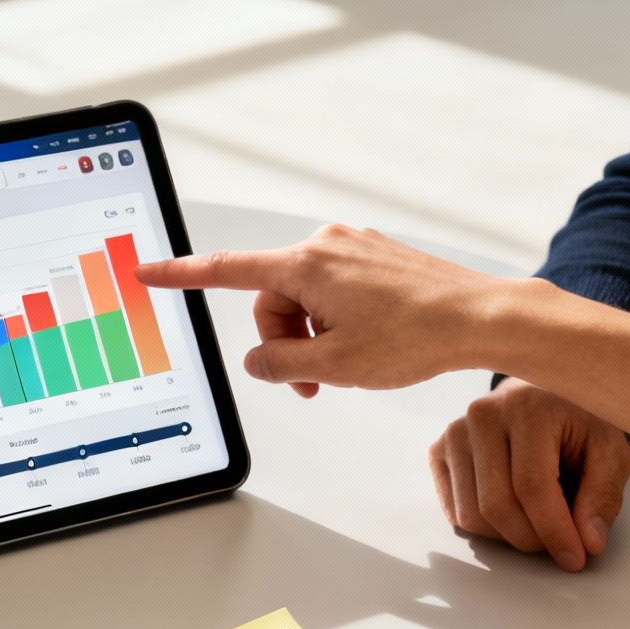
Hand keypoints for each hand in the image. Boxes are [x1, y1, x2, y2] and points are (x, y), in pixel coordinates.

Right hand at [134, 224, 529, 392]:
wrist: (481, 317)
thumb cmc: (416, 335)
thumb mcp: (334, 366)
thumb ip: (281, 365)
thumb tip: (259, 361)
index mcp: (305, 264)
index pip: (225, 271)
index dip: (181, 275)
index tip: (148, 272)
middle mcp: (325, 245)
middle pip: (272, 299)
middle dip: (284, 342)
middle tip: (311, 384)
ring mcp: (353, 247)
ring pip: (305, 298)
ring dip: (313, 336)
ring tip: (346, 367)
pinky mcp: (375, 256)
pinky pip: (334, 291)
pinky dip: (336, 321)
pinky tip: (366, 344)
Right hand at [432, 379, 629, 571]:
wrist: (542, 394)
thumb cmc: (577, 421)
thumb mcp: (609, 450)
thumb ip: (603, 495)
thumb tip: (589, 542)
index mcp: (528, 409)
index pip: (531, 486)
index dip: (553, 531)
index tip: (575, 558)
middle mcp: (482, 416)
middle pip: (496, 506)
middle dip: (531, 540)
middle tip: (559, 544)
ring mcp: (455, 434)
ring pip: (471, 516)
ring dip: (508, 537)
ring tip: (537, 524)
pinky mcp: (439, 451)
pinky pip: (455, 512)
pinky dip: (485, 528)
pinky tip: (512, 512)